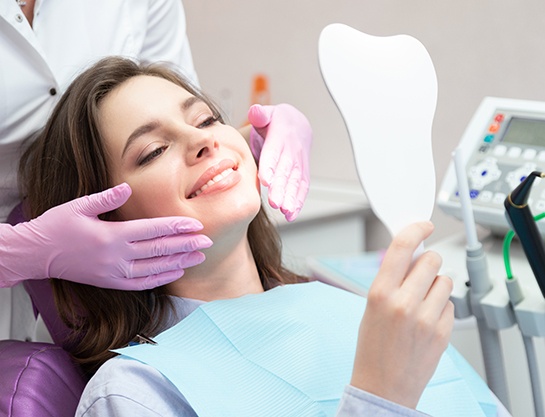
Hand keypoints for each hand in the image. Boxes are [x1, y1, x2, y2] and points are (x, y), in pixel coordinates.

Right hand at [0, 183, 211, 289]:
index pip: (153, 230)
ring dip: (180, 262)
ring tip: (199, 257)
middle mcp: (116, 257)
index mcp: (111, 235)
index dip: (177, 228)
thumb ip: (106, 198)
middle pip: (159, 250)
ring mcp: (114, 273)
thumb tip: (127, 188)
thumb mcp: (79, 206)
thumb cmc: (57, 226)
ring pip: (155, 269)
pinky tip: (176, 272)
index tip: (197, 225)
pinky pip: (142, 284)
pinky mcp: (110, 283)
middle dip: (186, 245)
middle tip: (208, 241)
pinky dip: (161, 278)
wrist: (36, 254)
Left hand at [248, 103, 311, 221]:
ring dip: (291, 198)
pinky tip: (290, 215)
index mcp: (281, 136)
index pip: (275, 152)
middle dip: (281, 187)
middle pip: (286, 171)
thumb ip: (260, 114)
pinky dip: (298, 202)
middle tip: (274, 202)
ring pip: (295, 182)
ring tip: (284, 211)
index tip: (265, 180)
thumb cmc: (276, 122)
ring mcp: (299, 163)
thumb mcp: (267, 113)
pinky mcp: (302, 173)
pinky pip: (302, 188)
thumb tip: (255, 112)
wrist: (297, 124)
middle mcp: (292, 151)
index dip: (271, 165)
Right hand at [350, 222, 453, 408]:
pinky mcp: (443, 332)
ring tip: (422, 302)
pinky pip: (450, 304)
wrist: (382, 386)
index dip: (415, 230)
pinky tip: (427, 320)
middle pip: (430, 260)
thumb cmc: (372, 348)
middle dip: (427, 262)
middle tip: (419, 274)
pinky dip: (441, 307)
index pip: (402, 248)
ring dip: (435, 285)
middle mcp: (404, 303)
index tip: (424, 225)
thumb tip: (411, 254)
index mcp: (379, 293)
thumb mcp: (371, 307)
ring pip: (444, 280)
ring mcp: (426, 318)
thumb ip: (390, 279)